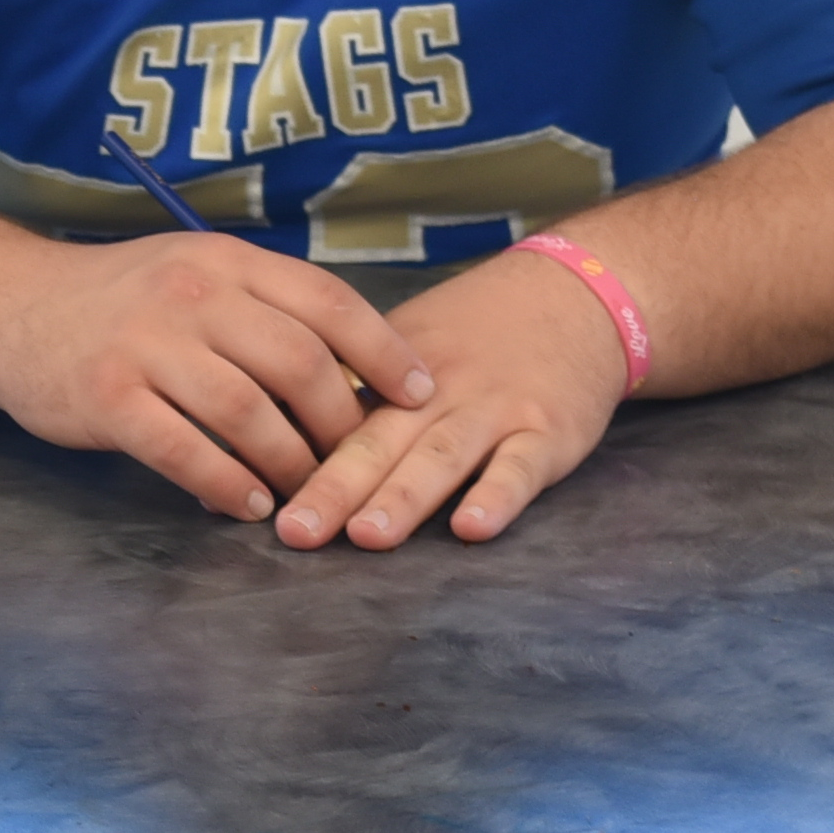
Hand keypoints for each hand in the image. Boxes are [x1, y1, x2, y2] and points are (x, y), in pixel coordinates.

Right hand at [0, 231, 437, 519]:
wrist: (11, 307)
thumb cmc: (120, 301)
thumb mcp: (195, 273)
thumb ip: (263, 308)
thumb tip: (354, 368)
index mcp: (225, 261)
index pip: (327, 301)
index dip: (384, 350)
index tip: (419, 393)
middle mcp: (192, 294)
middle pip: (298, 363)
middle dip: (340, 422)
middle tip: (355, 461)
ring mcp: (147, 345)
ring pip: (247, 412)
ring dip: (289, 462)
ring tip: (304, 492)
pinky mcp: (108, 398)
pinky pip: (183, 449)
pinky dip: (224, 482)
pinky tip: (245, 503)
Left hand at [270, 245, 635, 549]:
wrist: (576, 296)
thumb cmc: (477, 335)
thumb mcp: (406, 347)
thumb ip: (351, 399)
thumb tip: (266, 442)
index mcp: (393, 374)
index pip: (337, 419)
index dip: (298, 458)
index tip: (256, 498)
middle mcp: (439, 391)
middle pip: (380, 441)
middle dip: (335, 488)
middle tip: (296, 532)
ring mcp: (496, 411)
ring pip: (443, 455)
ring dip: (405, 496)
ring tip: (367, 536)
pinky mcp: (549, 433)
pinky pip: (521, 468)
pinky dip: (496, 497)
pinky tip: (471, 527)